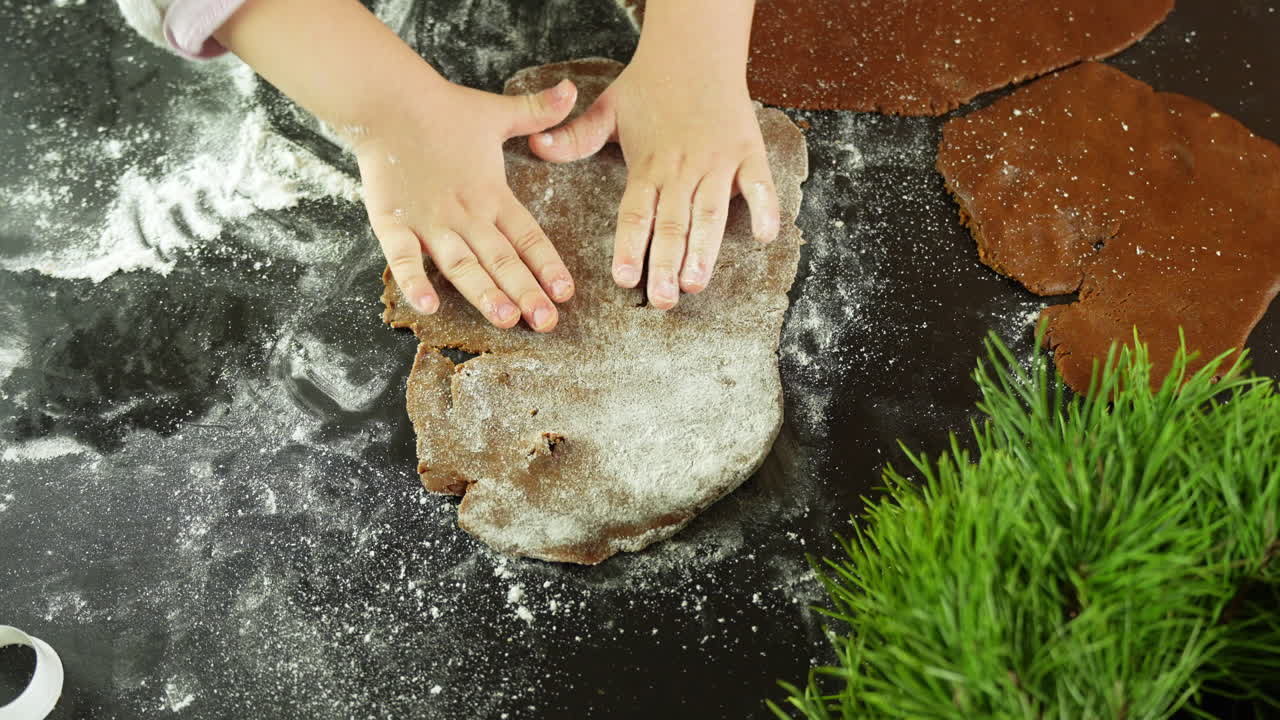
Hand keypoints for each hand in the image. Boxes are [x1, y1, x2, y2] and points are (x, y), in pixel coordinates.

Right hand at [356, 79, 579, 330]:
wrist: (387, 101)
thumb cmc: (443, 110)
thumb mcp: (497, 112)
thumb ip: (537, 112)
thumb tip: (571, 90)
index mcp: (493, 193)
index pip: (528, 236)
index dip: (548, 265)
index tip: (566, 292)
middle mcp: (466, 214)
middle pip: (501, 260)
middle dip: (525, 293)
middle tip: (546, 322)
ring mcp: (430, 221)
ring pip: (462, 265)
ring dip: (483, 293)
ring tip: (505, 319)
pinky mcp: (394, 223)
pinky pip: (404, 257)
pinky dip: (414, 280)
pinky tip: (428, 306)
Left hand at [528, 52, 778, 309]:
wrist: (695, 49)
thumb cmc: (650, 85)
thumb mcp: (608, 109)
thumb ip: (575, 138)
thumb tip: (535, 148)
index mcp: (648, 165)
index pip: (635, 213)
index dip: (629, 246)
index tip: (624, 279)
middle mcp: (682, 168)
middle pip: (672, 223)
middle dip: (666, 264)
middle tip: (661, 299)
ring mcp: (717, 161)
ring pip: (710, 212)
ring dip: (705, 250)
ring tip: (696, 283)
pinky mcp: (747, 151)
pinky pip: (758, 183)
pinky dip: (765, 207)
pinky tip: (765, 237)